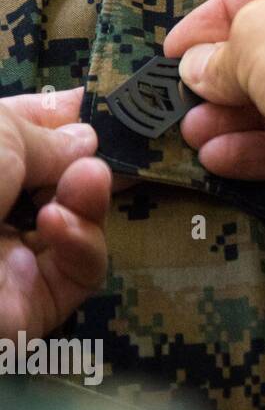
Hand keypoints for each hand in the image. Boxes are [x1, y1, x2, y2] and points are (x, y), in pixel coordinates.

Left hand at [0, 89, 111, 337]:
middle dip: (83, 163)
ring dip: (89, 198)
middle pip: (53, 182)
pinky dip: (82, 243)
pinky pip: (80, 269)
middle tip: (109, 148)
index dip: (54, 119)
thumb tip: (84, 138)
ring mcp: (8, 258)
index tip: (93, 107)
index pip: (16, 137)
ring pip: (76, 224)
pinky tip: (60, 224)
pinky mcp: (35, 301)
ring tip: (89, 179)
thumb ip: (45, 136)